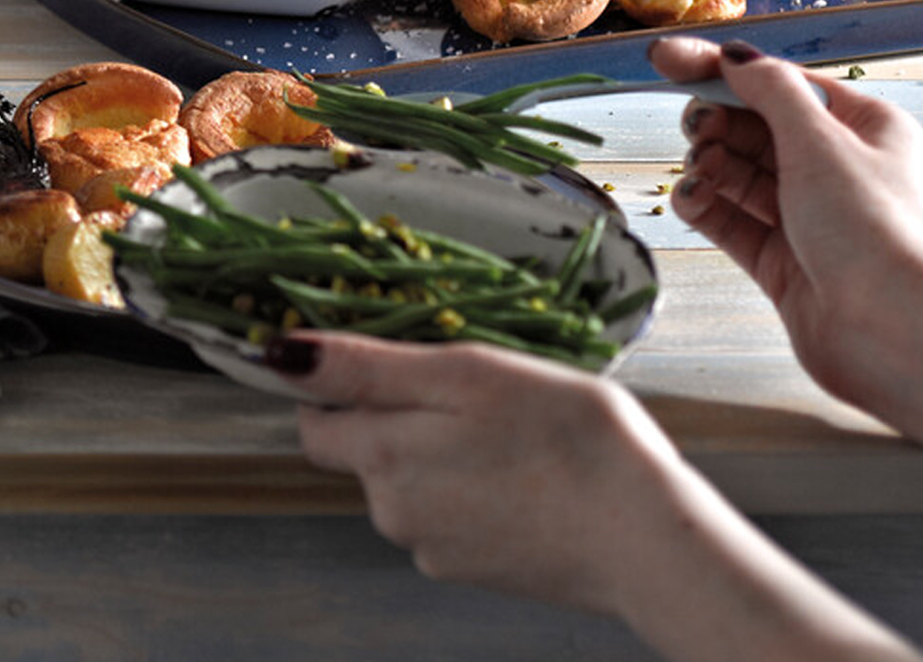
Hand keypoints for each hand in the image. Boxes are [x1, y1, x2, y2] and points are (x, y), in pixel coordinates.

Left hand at [284, 333, 922, 657]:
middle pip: (364, 449)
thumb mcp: (463, 374)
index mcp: (382, 457)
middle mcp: (393, 513)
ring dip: (440, 446)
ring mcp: (435, 548)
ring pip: (411, 478)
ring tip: (509, 423)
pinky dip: (474, 485)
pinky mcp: (475, 569)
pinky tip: (523, 468)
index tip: (388, 354)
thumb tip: (279, 354)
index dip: (339, 382)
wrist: (643, 533)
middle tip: (472, 383)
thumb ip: (368, 367)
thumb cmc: (561, 436)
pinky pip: (451, 511)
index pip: (315, 419)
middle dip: (400, 413)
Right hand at [649, 37, 922, 412]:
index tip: (666, 59)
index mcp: (863, 128)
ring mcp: (809, 218)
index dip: (721, 70)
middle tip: (697, 128)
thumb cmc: (876, 232)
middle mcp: (837, 170)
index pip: (781, 84)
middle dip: (717, 123)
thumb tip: (734, 58)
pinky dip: (706, 205)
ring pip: (739, 174)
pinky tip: (692, 199)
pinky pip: (732, 220)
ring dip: (709, 165)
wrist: (897, 335)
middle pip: (755, 128)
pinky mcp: (783, 262)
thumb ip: (771, 91)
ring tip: (701, 170)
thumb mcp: (821, 142)